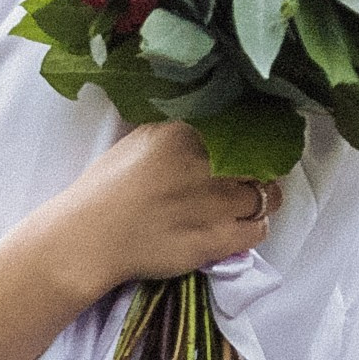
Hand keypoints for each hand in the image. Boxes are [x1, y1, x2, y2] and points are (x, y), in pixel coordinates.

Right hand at [65, 127, 273, 294]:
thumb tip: (209, 121)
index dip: (248, 139)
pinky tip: (237, 226)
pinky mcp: (220, 238)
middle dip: (257, 169)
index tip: (244, 146)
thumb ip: (179, 128)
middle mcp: (210, 162)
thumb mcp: (141, 138)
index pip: (244, 127)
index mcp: (189, 131)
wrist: (90, 238)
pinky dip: (253, 227)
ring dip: (259, 199)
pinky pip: (260, 229)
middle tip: (244, 177)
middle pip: (262, 161)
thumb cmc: (106, 188)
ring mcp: (219, 202)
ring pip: (268, 196)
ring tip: (241, 203)